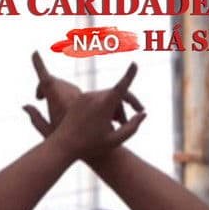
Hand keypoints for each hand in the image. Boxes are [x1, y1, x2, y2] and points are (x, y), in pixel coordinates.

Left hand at [23, 52, 145, 160]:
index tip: (134, 64)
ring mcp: (86, 96)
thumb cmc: (91, 145)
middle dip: (125, 106)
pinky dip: (104, 106)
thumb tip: (143, 114)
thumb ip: (132, 127)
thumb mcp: (115, 140)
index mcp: (104, 106)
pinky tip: (104, 121)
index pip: (121, 87)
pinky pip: (97, 98)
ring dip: (114, 107)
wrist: (64, 145)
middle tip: (127, 122)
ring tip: (116, 125)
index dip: (129, 75)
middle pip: (117, 94)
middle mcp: (94, 97)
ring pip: (107, 96)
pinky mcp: (80, 98)